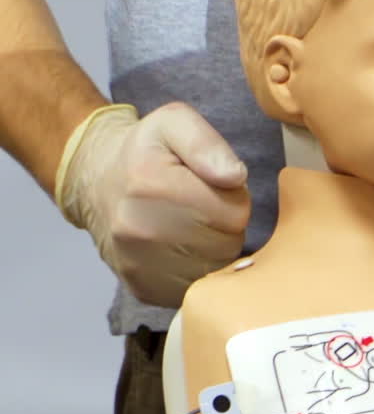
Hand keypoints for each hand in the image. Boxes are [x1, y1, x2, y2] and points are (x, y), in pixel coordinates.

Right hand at [58, 103, 250, 306]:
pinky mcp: (144, 289)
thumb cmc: (145, 153)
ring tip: (191, 228)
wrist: (98, 185)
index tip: (212, 189)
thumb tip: (235, 177)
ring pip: (214, 271)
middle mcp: (140, 229)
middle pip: (227, 244)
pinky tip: (181, 251)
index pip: (234, 212)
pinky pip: (195, 290)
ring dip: (213, 251)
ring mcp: (139, 265)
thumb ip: (207, 142)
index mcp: (152, 183)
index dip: (233, 199)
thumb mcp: (173, 123)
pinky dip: (196, 272)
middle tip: (201, 209)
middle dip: (224, 226)